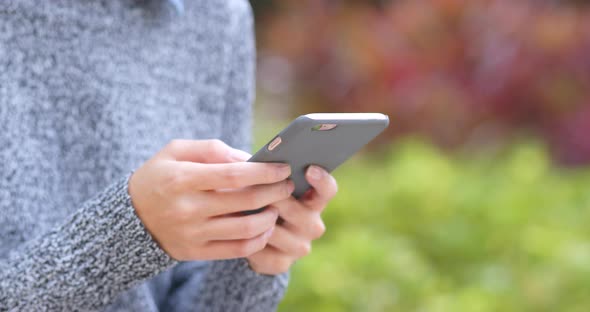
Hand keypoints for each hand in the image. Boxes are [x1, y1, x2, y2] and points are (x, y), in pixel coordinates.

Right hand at [128, 139, 293, 260]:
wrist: (129, 217)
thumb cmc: (160, 176)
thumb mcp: (176, 151)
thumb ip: (211, 149)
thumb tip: (248, 158)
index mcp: (181, 178)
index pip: (234, 175)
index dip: (264, 171)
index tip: (283, 167)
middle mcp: (187, 208)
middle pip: (245, 201)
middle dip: (274, 191)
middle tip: (288, 185)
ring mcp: (192, 233)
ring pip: (245, 228)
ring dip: (270, 217)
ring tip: (277, 206)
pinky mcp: (195, 252)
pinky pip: (237, 250)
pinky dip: (258, 239)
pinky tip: (266, 227)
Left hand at [247, 165, 337, 274]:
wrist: (251, 237)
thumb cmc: (261, 199)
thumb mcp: (266, 182)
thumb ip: (265, 171)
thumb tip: (248, 160)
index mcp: (314, 201)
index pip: (327, 190)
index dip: (321, 180)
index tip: (309, 169)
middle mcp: (313, 225)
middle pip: (296, 210)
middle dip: (273, 198)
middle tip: (254, 188)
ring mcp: (299, 246)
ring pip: (274, 230)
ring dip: (254, 219)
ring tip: (236, 209)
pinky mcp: (281, 263)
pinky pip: (261, 248)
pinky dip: (246, 238)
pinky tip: (235, 231)